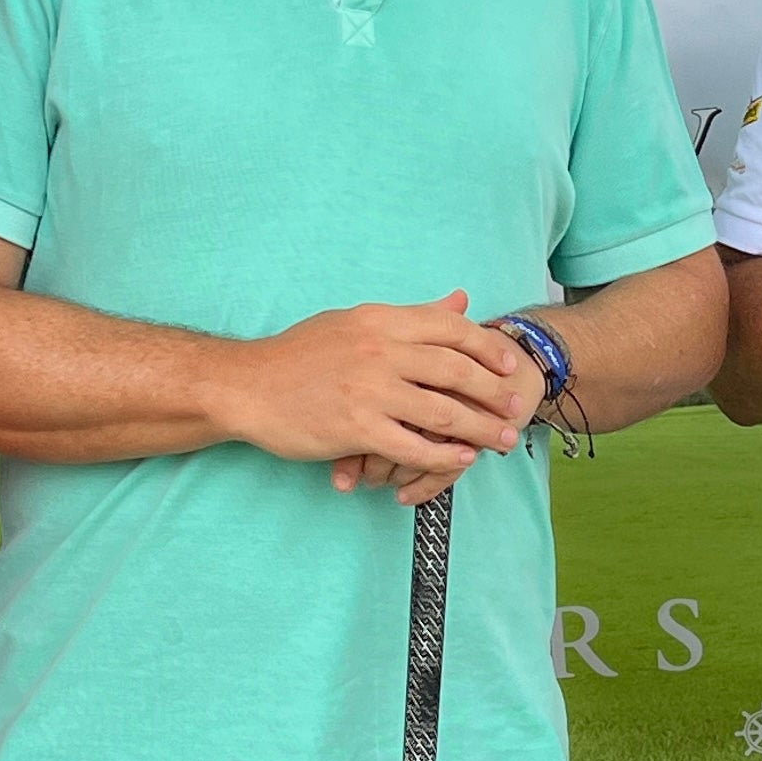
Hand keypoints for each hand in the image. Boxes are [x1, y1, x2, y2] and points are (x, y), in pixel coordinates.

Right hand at [216, 293, 537, 503]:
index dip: (487, 347)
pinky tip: (461, 460)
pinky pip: (412, 446)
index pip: (450, 328)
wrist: (246, 386)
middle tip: (514, 406)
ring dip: (479, 428)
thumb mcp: (355, 323)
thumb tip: (460, 300)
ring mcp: (368, 390)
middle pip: (455, 369)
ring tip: (500, 440)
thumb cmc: (299, 354)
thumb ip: (411, 316)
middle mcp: (379, 350)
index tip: (508, 364)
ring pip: (442, 412)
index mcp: (381, 320)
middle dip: (492, 391)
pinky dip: (442, 456)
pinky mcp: (356, 428)